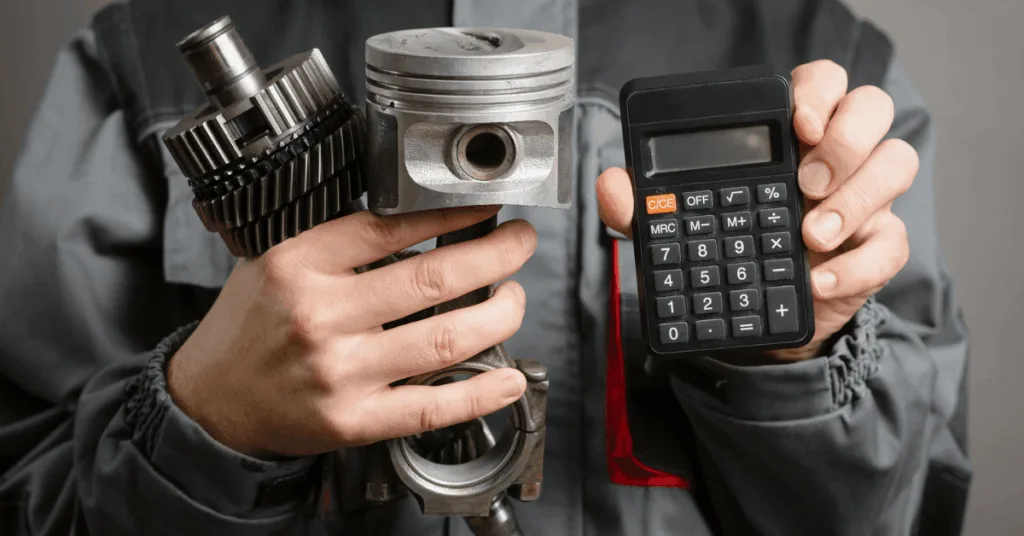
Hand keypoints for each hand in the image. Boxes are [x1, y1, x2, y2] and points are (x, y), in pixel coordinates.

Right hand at [167, 206, 534, 457]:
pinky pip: (431, 406)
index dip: (454, 214)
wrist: (213, 399)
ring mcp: (340, 372)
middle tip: (519, 244)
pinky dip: (480, 392)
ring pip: (445, 340)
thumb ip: (342, 242)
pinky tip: (508, 378)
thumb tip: (426, 220)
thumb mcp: (280, 261)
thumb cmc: (252, 326)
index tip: (486, 209)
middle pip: (433, 279)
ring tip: (515, 298)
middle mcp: (321, 316)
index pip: (394, 226)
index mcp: (301, 264)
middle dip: (496, 255)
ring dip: (499, 315)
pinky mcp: (354, 420)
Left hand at [597, 60, 917, 360]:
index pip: (821, 84)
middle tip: (805, 181)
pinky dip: (856, 264)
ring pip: (897, 163)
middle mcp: (836, 158)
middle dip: (845, 139)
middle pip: (872, 108)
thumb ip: (642, 205)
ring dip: (856, 197)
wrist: (755, 321)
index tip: (797, 122)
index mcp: (790, 136)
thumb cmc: (723, 253)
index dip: (817, 92)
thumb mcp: (675, 229)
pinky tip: (818, 280)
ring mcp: (863, 200)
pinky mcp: (876, 247)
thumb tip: (611, 184)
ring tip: (810, 234)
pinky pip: (891, 243)